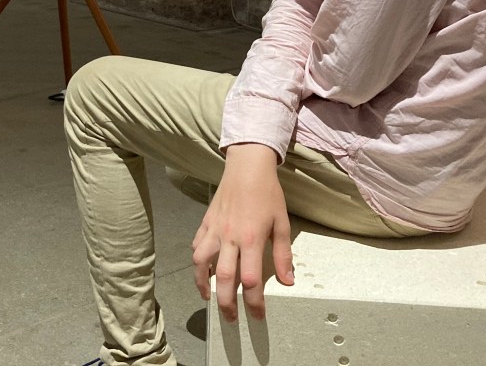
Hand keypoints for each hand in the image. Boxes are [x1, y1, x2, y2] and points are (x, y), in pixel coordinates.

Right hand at [192, 143, 294, 322]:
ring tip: (208, 296)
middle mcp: (229, 238)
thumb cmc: (267, 194)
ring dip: (202, 284)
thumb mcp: (281, 223)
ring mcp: (214, 230)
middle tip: (231, 318)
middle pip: (222, 278)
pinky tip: (202, 268)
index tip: (258, 316)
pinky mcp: (206, 222)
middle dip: (226, 303)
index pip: (250, 280)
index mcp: (250, 239)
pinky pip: (197, 246)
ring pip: (200, 263)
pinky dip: (197, 261)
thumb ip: (283, 254)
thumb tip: (287, 281)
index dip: (254, 303)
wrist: (247, 167)